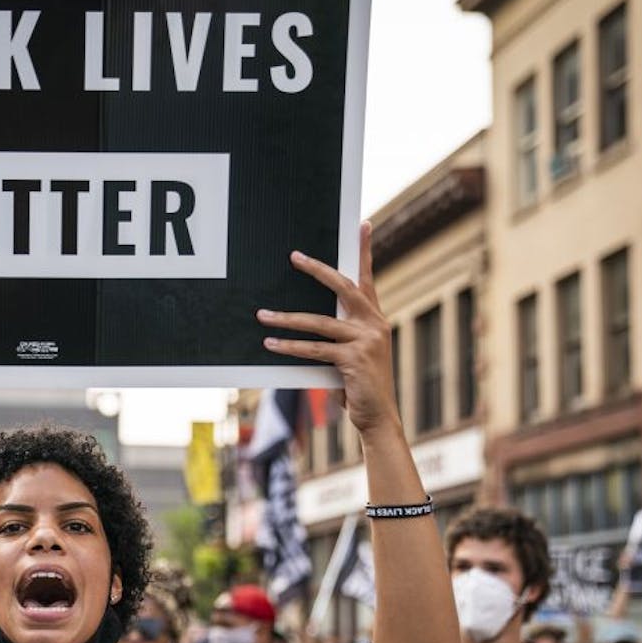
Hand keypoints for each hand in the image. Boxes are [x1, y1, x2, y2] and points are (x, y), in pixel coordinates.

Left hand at [256, 222, 398, 435]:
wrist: (380, 417)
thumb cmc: (362, 386)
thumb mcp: (354, 354)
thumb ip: (340, 334)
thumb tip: (310, 321)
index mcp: (375, 319)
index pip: (367, 279)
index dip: (364, 251)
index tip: (362, 225)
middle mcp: (374, 324)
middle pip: (344, 287)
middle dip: (317, 270)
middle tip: (295, 257)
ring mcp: (366, 340)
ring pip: (320, 321)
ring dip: (286, 319)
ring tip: (262, 315)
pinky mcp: (355, 359)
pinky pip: (315, 349)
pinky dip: (290, 347)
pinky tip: (271, 345)